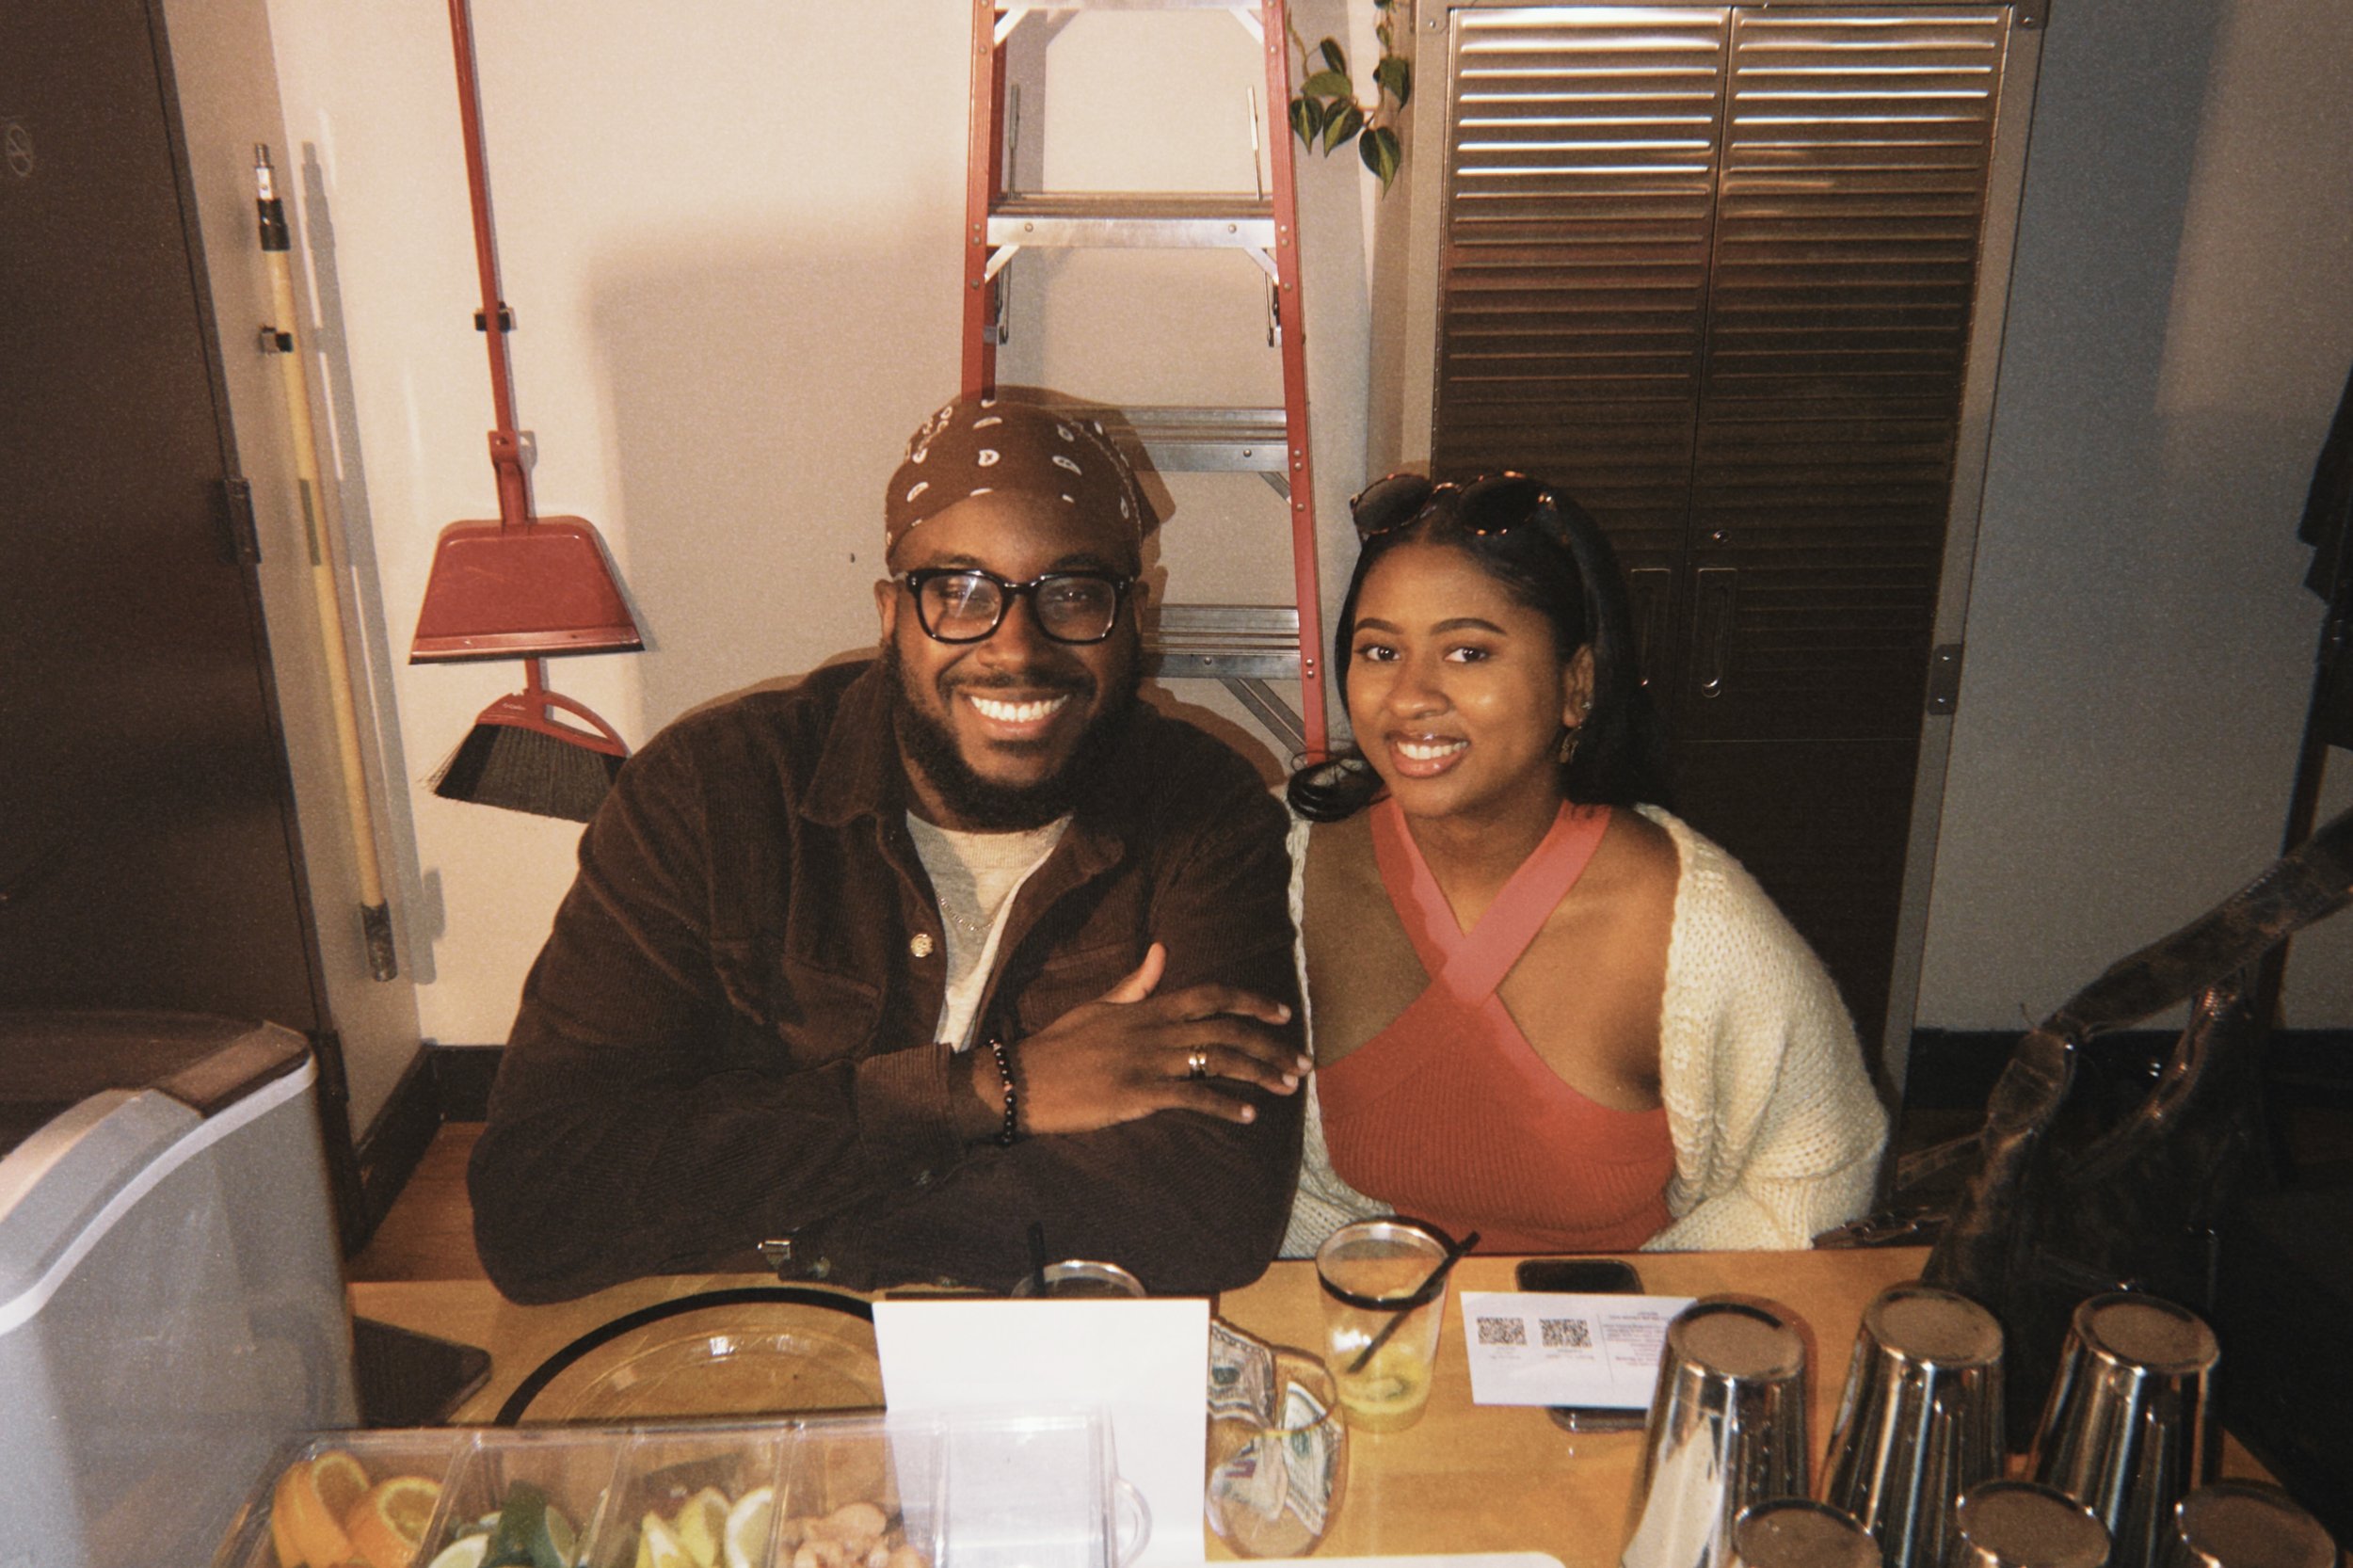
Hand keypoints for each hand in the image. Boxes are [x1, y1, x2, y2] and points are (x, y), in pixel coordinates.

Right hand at [994, 943, 1309, 1134]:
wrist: (1022, 1080)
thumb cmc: (1060, 1045)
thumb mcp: (1099, 1007)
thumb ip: (1136, 984)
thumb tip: (1160, 951)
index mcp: (1147, 1008)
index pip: (1212, 996)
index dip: (1252, 1002)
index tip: (1283, 1014)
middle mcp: (1153, 1031)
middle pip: (1226, 1030)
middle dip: (1271, 1045)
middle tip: (1303, 1062)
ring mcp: (1146, 1062)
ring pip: (1217, 1061)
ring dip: (1258, 1074)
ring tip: (1286, 1087)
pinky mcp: (1136, 1095)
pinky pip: (1191, 1097)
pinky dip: (1223, 1105)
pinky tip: (1247, 1115)